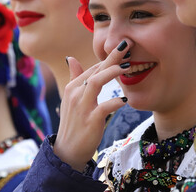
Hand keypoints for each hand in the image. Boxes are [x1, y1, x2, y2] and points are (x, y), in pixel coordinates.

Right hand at [53, 39, 131, 170]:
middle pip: (95, 70)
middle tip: (127, 46)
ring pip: (96, 82)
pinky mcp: (91, 120)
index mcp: (72, 87)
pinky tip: (125, 101)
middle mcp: (75, 94)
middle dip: (112, 57)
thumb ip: (74, 78)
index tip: (123, 50)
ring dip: (112, 72)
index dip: (108, 58)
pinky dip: (115, 102)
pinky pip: (104, 107)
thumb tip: (70, 57)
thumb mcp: (71, 99)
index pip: (93, 68)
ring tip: (127, 67)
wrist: (68, 150)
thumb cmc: (73, 122)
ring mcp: (82, 107)